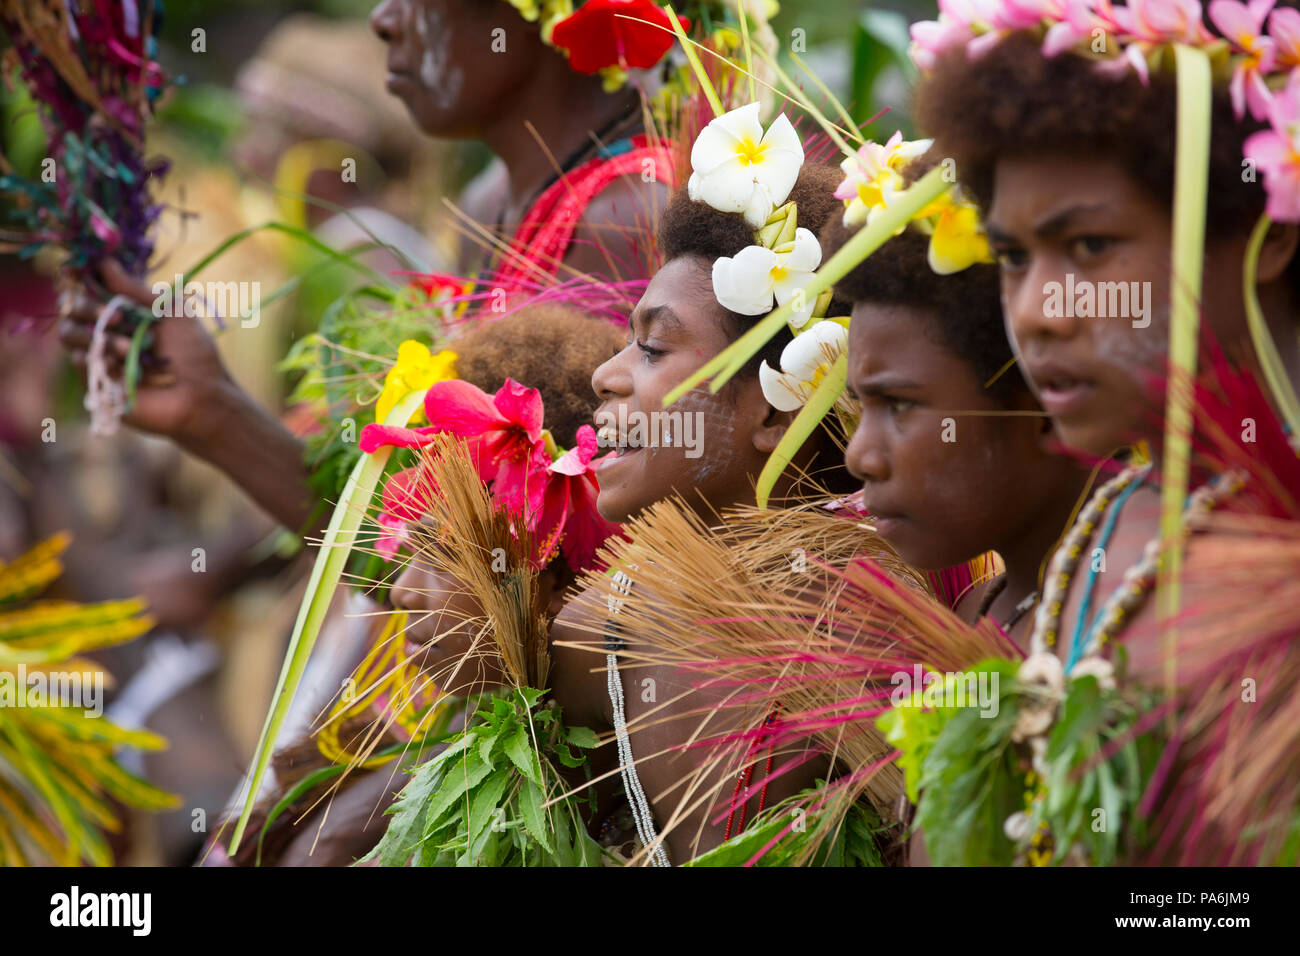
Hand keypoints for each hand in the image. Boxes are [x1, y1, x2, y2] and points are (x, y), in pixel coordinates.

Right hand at [58, 260, 236, 443]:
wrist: (202, 395)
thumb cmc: (194, 353)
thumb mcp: (171, 311)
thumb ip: (136, 289)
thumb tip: (104, 261)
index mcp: (125, 310)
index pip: (88, 288)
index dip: (79, 278)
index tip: (77, 271)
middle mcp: (108, 331)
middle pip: (71, 308)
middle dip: (88, 307)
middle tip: (117, 316)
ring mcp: (100, 356)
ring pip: (69, 333)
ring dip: (98, 336)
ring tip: (128, 348)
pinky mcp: (97, 382)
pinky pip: (79, 360)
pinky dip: (100, 358)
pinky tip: (122, 365)